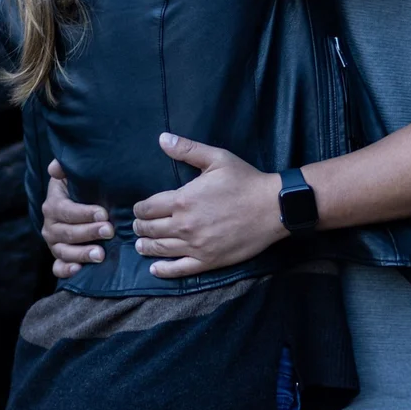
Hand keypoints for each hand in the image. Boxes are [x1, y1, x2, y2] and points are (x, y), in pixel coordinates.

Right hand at [41, 159, 112, 278]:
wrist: (78, 207)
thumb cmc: (81, 190)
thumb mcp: (73, 177)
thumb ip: (65, 169)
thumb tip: (55, 168)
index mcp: (53, 204)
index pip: (66, 210)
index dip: (84, 213)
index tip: (104, 213)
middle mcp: (51, 226)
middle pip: (67, 232)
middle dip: (89, 232)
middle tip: (109, 231)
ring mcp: (54, 244)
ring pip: (64, 251)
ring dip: (82, 254)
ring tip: (100, 254)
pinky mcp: (60, 258)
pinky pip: (58, 268)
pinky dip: (66, 270)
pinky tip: (79, 269)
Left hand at [133, 134, 285, 277]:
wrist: (272, 207)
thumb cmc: (245, 180)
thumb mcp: (217, 158)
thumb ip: (187, 149)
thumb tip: (162, 138)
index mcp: (182, 200)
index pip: (148, 208)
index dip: (139, 209)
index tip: (139, 209)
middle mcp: (184, 225)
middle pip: (150, 229)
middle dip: (140, 227)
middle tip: (138, 226)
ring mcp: (195, 246)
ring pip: (160, 249)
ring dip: (146, 247)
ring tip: (141, 245)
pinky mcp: (208, 260)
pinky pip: (179, 269)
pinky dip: (163, 270)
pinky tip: (155, 268)